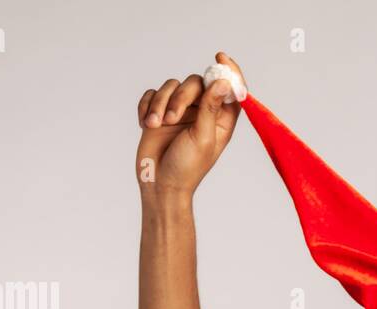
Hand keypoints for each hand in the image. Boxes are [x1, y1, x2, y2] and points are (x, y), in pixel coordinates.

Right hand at [135, 52, 245, 203]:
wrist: (158, 183)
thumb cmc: (187, 167)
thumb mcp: (203, 138)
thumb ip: (211, 108)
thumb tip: (223, 82)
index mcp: (221, 119)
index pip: (230, 89)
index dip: (228, 71)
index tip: (219, 57)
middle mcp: (202, 111)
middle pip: (196, 82)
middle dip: (181, 96)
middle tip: (172, 118)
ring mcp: (180, 111)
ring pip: (171, 86)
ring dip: (160, 103)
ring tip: (156, 125)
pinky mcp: (158, 112)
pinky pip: (152, 93)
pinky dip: (147, 105)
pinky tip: (146, 123)